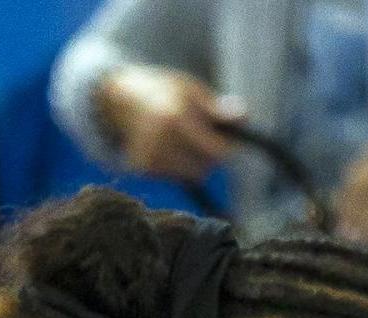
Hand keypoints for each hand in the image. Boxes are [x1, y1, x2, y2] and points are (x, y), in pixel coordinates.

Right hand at [95, 65, 245, 180]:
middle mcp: (160, 139)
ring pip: (191, 175)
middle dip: (209, 155)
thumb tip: (244, 115)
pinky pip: (175, 177)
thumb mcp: (192, 90)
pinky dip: (176, 166)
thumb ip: (218, 108)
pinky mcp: (141, 167)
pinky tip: (166, 148)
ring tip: (181, 140)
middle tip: (198, 136)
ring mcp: (148, 155)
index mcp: (175, 116)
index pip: (217, 151)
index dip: (227, 147)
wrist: (123, 97)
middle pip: (205, 167)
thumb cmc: (165, 91)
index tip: (226, 139)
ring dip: (193, 162)